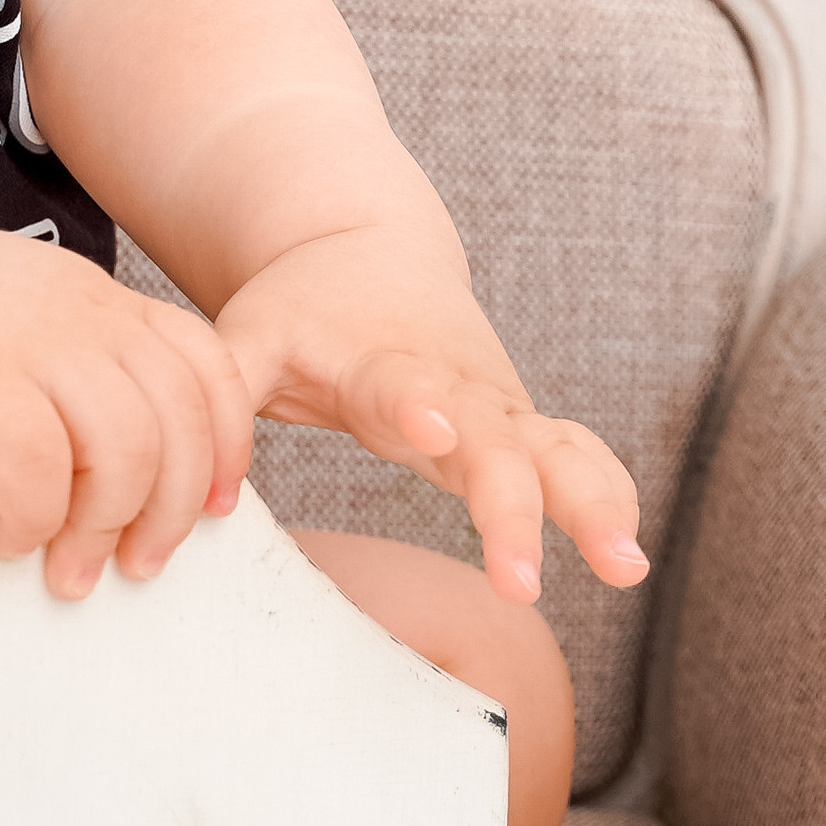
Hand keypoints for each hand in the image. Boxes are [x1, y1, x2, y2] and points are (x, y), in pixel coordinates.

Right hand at [0, 230, 253, 600]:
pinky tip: (9, 533)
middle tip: (135, 563)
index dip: (226, 447)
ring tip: (68, 565)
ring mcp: (29, 342)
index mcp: (105, 304)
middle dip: (168, 513)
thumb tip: (141, 483)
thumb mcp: (37, 321)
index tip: (217, 506)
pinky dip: (33, 515)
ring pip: (122, 447)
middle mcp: (82, 316)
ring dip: (102, 527)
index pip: (207, 369)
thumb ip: (88, 375)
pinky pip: (35, 462)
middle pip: (176, 423)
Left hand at [217, 222, 647, 606]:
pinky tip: (627, 553)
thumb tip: (198, 496)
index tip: (434, 432)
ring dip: (592, 503)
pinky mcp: (519, 422)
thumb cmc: (298, 311)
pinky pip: (576, 455)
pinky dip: (608, 493)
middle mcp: (451, 386)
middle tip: (521, 580)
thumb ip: (220, 402)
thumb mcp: (247, 338)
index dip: (418, 410)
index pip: (402, 389)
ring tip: (624, 566)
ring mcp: (494, 404)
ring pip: (557, 449)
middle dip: (514, 509)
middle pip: (495, 443)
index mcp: (379, 363)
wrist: (361, 245)